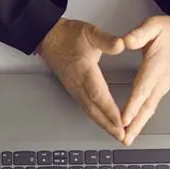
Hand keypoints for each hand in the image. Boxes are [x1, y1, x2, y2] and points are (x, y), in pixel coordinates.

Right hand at [37, 18, 126, 141]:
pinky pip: (86, 107)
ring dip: (103, 124)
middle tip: (122, 136)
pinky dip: (96, 118)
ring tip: (116, 134)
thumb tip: (121, 44)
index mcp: (83, 70)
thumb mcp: (90, 32)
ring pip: (89, 111)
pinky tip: (104, 122)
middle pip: (94, 109)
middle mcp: (77, 83)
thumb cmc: (68, 35)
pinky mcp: (73, 89)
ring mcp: (74, 88)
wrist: (48, 37)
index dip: (109, 109)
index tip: (120, 121)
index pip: (98, 94)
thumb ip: (106, 39)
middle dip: (108, 124)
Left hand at [120, 16, 169, 145]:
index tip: (124, 119)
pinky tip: (135, 125)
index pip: (142, 89)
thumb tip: (125, 41)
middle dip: (134, 124)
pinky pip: (151, 107)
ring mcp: (162, 86)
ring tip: (127, 139)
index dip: (133, 105)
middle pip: (146, 106)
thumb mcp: (154, 25)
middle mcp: (159, 81)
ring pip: (149, 109)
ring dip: (138, 125)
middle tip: (124, 139)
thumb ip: (139, 33)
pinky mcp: (161, 88)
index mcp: (155, 66)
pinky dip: (142, 119)